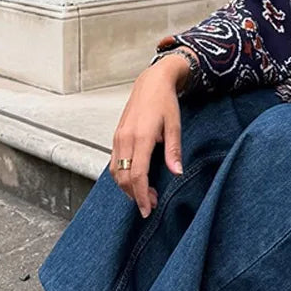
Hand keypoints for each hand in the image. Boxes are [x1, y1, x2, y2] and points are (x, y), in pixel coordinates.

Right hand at [109, 54, 189, 217]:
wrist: (151, 82)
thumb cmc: (164, 102)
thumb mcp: (175, 125)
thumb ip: (174, 151)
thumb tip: (177, 172)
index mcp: (141, 137)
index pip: (137, 174)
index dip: (141, 195)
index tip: (147, 208)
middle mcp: (125, 138)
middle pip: (124, 177)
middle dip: (135, 196)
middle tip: (149, 205)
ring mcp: (118, 138)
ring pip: (116, 172)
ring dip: (127, 188)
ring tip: (144, 194)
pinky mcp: (116, 137)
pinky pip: (114, 163)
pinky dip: (122, 176)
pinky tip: (134, 180)